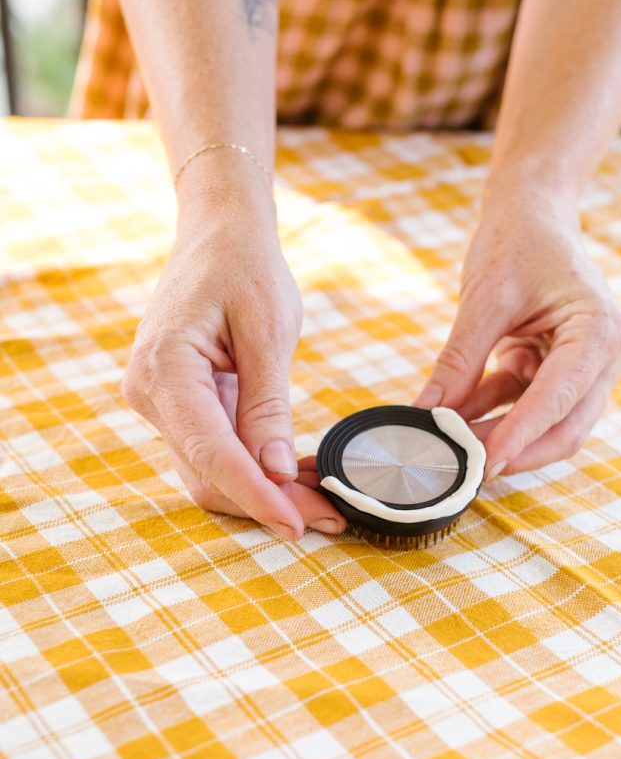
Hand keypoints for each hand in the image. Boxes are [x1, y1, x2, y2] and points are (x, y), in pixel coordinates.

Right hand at [122, 186, 344, 538]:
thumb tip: (276, 472)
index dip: (256, 496)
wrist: (218, 232)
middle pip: (207, 475)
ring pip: (210, 472)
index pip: (211, 453)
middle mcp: (150, 394)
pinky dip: (254, 472)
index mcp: (165, 369)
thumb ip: (268, 405)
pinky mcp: (180, 406)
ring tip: (325, 505)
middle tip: (331, 519)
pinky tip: (299, 479)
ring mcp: (161, 403)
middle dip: (267, 504)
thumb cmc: (245, 267)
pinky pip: (213, 453)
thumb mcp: (268, 330)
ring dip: (264, 494)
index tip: (298, 526)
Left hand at [414, 186, 620, 477]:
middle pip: (566, 428)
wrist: (532, 214)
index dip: (519, 434)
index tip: (483, 463)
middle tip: (464, 468)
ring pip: (548, 426)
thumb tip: (428, 413)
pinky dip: (493, 412)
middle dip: (515, 450)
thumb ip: (459, 360)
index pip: (559, 398)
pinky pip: (527, 405)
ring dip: (499, 435)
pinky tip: (454, 415)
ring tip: (449, 442)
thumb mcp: (484, 298)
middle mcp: (605, 357)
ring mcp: (586, 369)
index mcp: (599, 331)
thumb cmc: (517, 243)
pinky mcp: (560, 372)